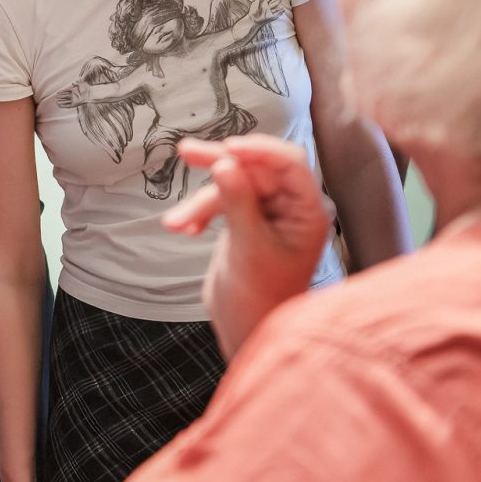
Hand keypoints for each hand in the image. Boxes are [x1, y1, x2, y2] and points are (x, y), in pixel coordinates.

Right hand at [55, 83, 87, 108]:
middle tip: (55, 97)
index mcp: (74, 90)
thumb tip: (72, 83)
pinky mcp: (75, 104)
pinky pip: (68, 106)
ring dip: (61, 102)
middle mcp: (73, 96)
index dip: (62, 92)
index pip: (66, 91)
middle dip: (60, 97)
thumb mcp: (81, 84)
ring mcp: (74, 100)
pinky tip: (60, 106)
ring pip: (66, 101)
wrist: (91, 94)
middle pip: (65, 96)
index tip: (57, 92)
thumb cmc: (87, 89)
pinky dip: (64, 106)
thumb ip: (76, 84)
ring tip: (56, 102)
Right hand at [163, 135, 334, 351]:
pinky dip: (201, 213)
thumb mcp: (248, 249)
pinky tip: (184, 231)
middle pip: (255, 169)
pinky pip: (221, 203)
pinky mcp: (245, 223)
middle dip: (219, 165)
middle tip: (186, 151)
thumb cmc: (260, 300)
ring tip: (173, 223)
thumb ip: (238, 203)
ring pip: (232, 186)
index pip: (288, 163)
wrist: (247, 333)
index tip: (226, 148)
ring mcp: (266, 214)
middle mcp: (290, 208)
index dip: (258, 150)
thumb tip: (224, 162)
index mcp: (307, 212)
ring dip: (200, 202)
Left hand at [250, 0, 284, 22]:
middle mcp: (266, 8)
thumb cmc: (253, 12)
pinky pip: (276, 14)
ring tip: (282, 5)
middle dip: (276, 2)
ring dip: (279, 7)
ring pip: (275, 9)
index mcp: (263, 4)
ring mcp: (269, 12)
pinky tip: (283, 10)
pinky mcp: (271, 17)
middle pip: (273, 4)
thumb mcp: (254, 4)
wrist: (253, 19)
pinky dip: (280, 12)